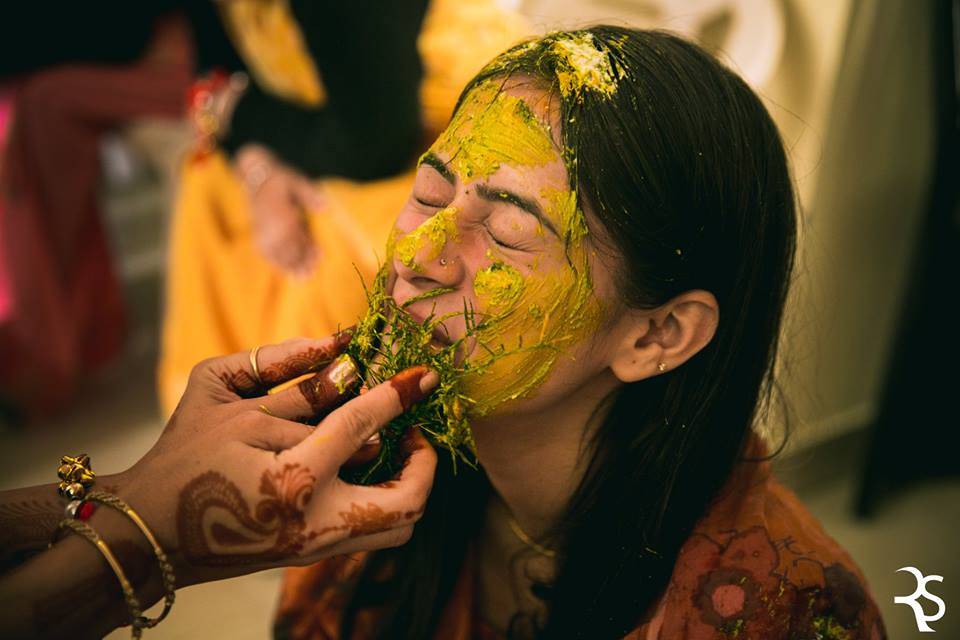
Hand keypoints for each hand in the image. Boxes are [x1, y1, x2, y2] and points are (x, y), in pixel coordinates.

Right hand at [112, 332, 437, 587]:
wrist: (147, 533)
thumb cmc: (179, 456)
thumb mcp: (217, 393)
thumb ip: (282, 367)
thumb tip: (341, 346)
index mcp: (290, 478)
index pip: (363, 425)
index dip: (397, 393)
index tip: (425, 375)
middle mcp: (313, 522)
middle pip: (406, 500)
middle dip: (424, 461)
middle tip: (413, 430)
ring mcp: (315, 547)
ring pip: (396, 527)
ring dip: (409, 483)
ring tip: (392, 448)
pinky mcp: (308, 557)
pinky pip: (371, 534)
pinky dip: (383, 500)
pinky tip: (361, 469)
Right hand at [235, 145, 324, 277]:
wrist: (255, 176)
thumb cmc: (280, 179)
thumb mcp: (296, 181)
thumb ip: (310, 194)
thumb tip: (325, 206)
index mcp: (281, 216)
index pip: (297, 238)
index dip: (309, 250)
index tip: (320, 257)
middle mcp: (270, 228)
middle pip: (288, 250)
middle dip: (301, 262)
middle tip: (312, 273)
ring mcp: (262, 233)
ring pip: (278, 255)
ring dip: (290, 267)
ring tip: (303, 277)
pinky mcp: (258, 236)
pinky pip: (268, 254)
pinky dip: (278, 263)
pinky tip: (289, 271)